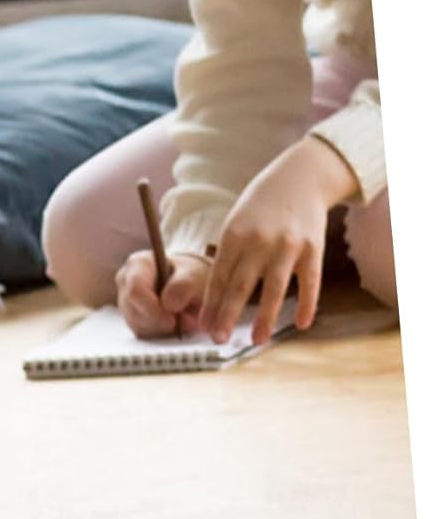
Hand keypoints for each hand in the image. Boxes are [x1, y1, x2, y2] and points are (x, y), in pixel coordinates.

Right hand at [115, 249, 210, 339]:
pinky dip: (158, 333)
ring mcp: (125, 299)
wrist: (192, 285)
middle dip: (158, 321)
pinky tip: (172, 324)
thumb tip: (169, 305)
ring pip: (136, 324)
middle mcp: (125, 280)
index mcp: (137, 264)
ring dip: (160, 328)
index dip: (152, 309)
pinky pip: (140, 333)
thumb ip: (184, 286)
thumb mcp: (195, 275)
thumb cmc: (192, 275)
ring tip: (180, 320)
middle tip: (182, 322)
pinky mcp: (130, 316)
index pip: (135, 291)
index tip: (172, 320)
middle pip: (133, 311)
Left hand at [200, 135, 359, 345]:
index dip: (210, 303)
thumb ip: (229, 254)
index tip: (203, 325)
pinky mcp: (314, 249)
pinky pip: (310, 283)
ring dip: (264, 318)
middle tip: (218, 339)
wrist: (299, 178)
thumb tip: (217, 293)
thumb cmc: (261, 205)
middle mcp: (259, 240)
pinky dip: (306, 305)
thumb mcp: (237, 222)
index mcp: (233, 234)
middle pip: (240, 286)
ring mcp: (288, 245)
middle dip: (227, 315)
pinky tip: (300, 324)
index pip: (218, 276)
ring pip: (274, 289)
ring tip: (256, 340)